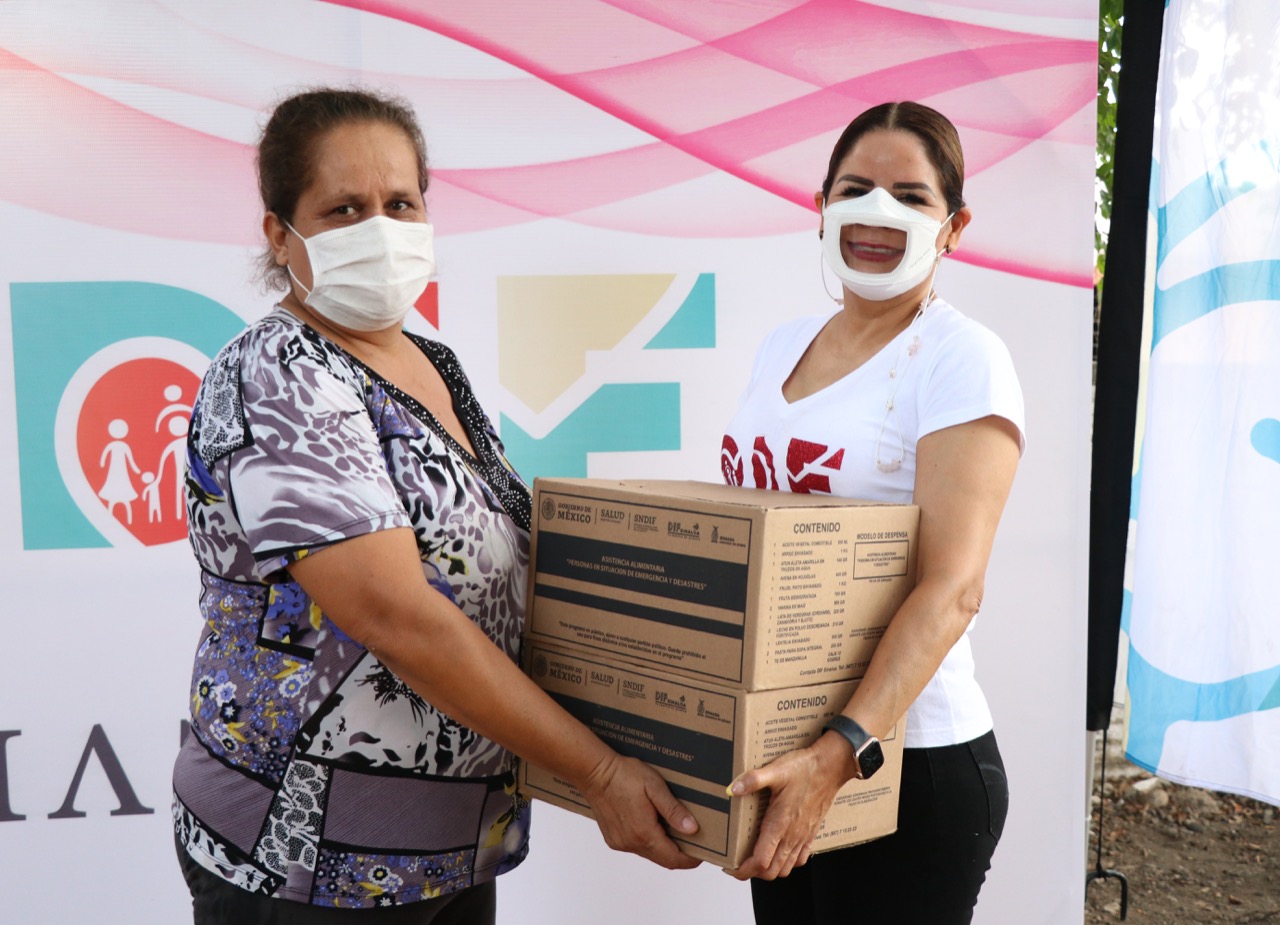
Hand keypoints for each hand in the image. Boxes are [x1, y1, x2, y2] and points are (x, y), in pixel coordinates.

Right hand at [580, 751, 701, 869]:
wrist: (595, 772)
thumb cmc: (624, 776)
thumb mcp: (655, 787)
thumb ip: (674, 810)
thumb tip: (692, 829)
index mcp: (644, 833)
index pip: (673, 859)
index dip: (690, 860)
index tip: (701, 853)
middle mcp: (631, 843)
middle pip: (663, 859)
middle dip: (679, 853)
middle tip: (691, 838)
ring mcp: (621, 842)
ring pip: (650, 854)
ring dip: (663, 846)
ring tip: (672, 826)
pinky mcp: (614, 839)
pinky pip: (637, 847)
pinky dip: (649, 841)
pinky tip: (652, 823)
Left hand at [726, 732, 854, 880]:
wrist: (831, 767)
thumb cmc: (805, 769)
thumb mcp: (776, 770)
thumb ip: (753, 780)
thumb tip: (733, 788)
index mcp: (779, 824)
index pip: (761, 861)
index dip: (743, 870)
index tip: (731, 867)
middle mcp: (791, 835)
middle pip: (771, 871)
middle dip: (752, 872)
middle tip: (738, 863)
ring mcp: (802, 837)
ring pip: (785, 869)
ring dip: (768, 870)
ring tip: (755, 859)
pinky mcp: (810, 834)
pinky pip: (799, 860)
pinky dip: (787, 863)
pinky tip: (779, 852)